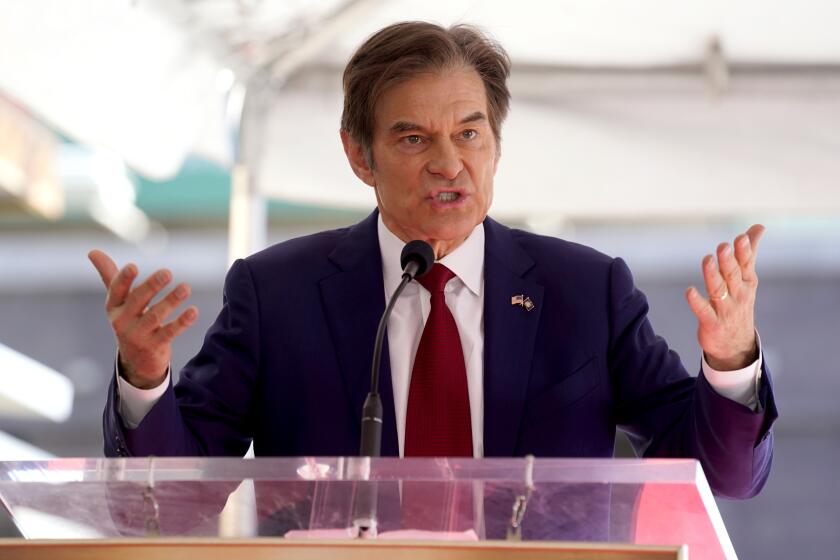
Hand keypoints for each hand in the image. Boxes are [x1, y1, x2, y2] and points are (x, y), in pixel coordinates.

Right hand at [88, 250, 197, 388]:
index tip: (133, 266)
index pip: (116, 291)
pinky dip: (182, 322)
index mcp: (114, 307)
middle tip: (167, 272)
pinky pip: (169, 332)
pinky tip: (193, 311)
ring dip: (171, 301)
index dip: (124, 279)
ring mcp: (138, 336)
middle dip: (152, 286)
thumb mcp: (118, 300)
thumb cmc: (128, 320)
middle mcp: (123, 321)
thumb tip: (92, 251)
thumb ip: (109, 275)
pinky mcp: (154, 347)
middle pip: (138, 301)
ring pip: (156, 316)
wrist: (135, 360)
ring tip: (185, 287)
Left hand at [684, 225, 764, 370]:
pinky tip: (689, 291)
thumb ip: (749, 252)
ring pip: (719, 290)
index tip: (741, 237)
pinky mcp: (711, 323)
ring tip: (707, 260)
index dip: (744, 252)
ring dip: (713, 275)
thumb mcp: (747, 278)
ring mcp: (725, 310)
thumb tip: (758, 227)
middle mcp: (738, 295)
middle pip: (732, 275)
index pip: (746, 264)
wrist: (736, 345)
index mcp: (746, 282)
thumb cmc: (739, 303)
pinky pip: (704, 311)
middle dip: (729, 261)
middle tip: (724, 246)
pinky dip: (697, 302)